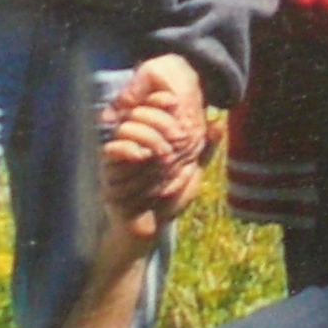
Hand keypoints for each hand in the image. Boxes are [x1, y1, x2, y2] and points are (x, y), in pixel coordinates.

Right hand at [102, 100, 219, 247]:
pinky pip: (110, 149)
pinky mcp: (108, 170)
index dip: (160, 99)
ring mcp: (119, 154)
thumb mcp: (192, 172)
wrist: (149, 228)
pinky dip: (127, 148)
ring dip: (148, 135)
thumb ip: (204, 149)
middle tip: (178, 137)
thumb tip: (219, 122)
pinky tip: (143, 156)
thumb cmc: (168, 199)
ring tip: (165, 154)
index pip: (150, 105)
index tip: (175, 103)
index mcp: (149, 135)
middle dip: (160, 120)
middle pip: (138, 111)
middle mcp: (131, 140)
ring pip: (125, 127)